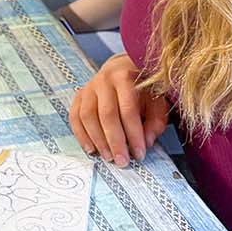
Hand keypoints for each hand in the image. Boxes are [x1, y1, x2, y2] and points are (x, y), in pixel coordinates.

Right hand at [70, 53, 169, 167]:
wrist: (122, 68)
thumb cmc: (142, 88)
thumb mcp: (156, 100)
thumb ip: (156, 121)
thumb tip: (147, 141)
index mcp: (125, 78)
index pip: (128, 110)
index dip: (134, 134)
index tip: (140, 154)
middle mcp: (104, 81)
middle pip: (106, 115)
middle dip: (114, 141)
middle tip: (122, 161)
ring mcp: (88, 88)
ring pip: (88, 117)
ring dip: (97, 140)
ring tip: (108, 157)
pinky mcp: (79, 96)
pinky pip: (75, 117)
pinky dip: (81, 135)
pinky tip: (91, 149)